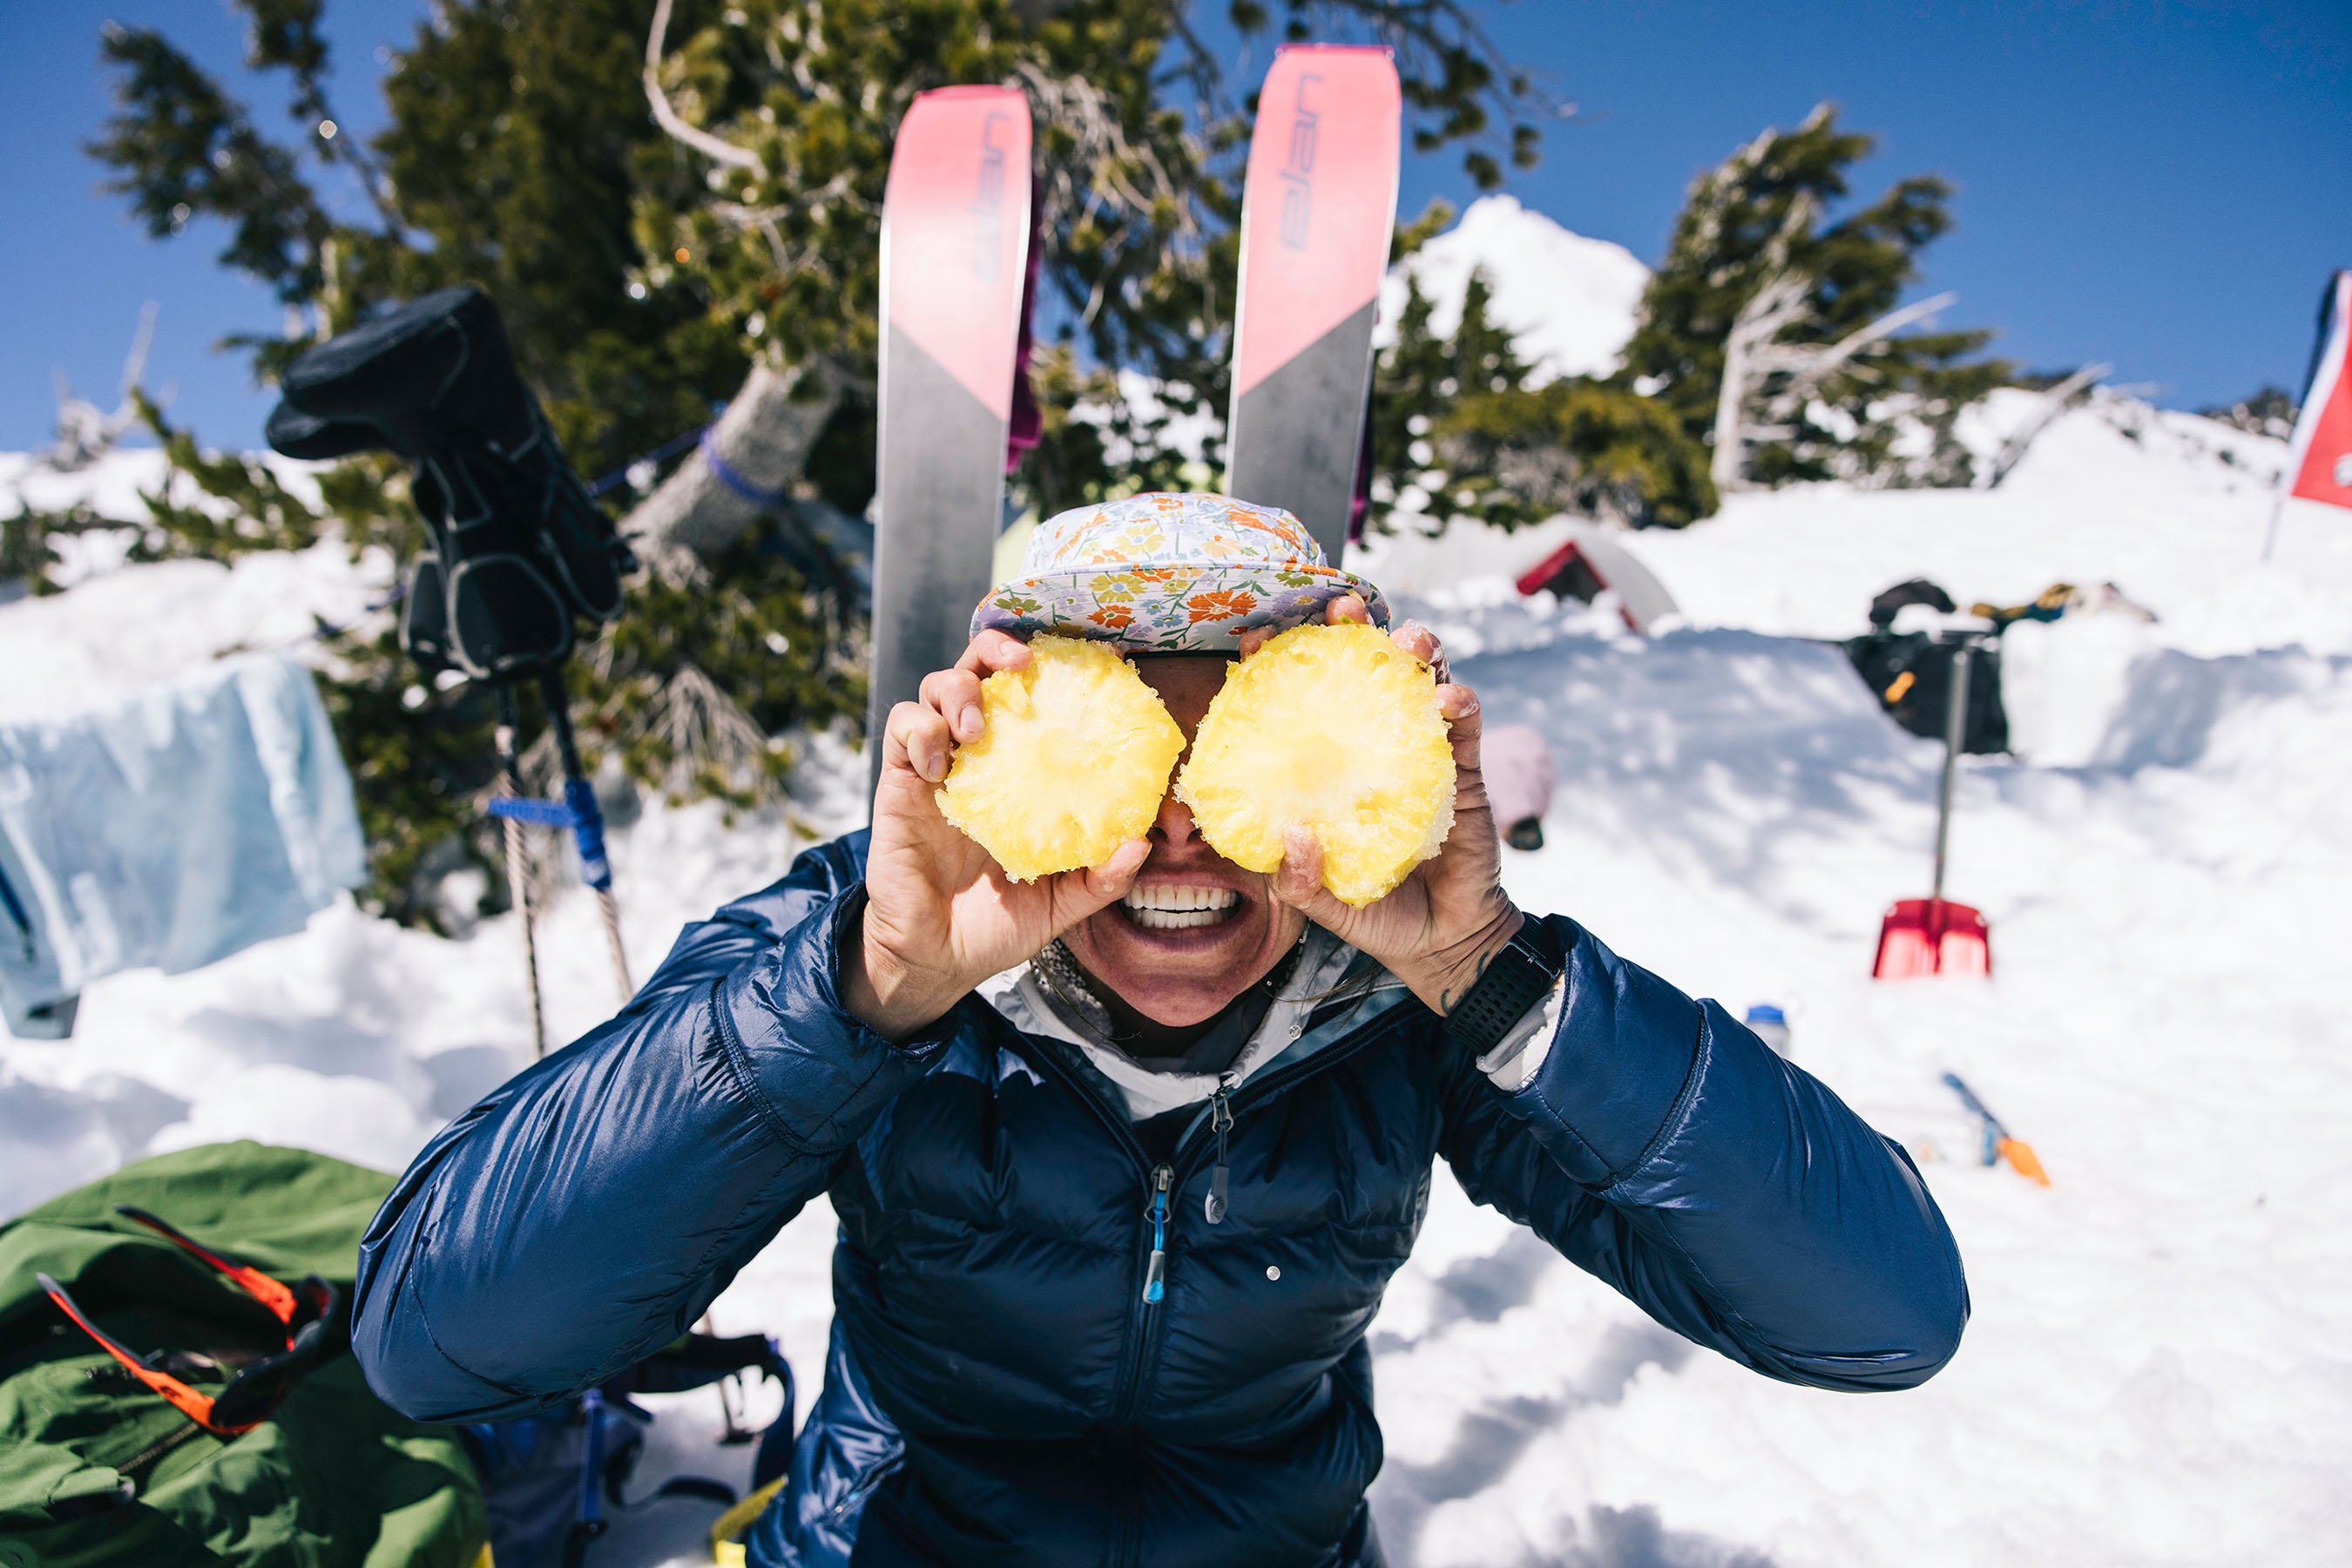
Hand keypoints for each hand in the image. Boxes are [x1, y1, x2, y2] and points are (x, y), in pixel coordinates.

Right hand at [846, 630, 1148, 1039]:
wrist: (935, 959)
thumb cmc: (997, 926)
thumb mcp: (1062, 903)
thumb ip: (1101, 877)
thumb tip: (1142, 844)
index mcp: (1022, 773)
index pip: (1038, 700)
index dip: (1062, 669)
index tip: (1099, 657)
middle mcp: (980, 757)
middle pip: (981, 671)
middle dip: (997, 649)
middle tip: (1021, 665)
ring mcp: (937, 766)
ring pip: (936, 687)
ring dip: (957, 690)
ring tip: (977, 728)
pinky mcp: (899, 782)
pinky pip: (902, 729)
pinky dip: (920, 730)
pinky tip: (940, 765)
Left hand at [1258, 600, 1523, 1017]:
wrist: (1444, 943)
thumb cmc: (1375, 914)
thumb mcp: (1320, 902)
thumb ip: (1298, 878)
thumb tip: (1292, 832)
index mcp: (1329, 769)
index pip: (1301, 703)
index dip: (1280, 665)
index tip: (1256, 636)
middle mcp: (1371, 749)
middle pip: (1363, 673)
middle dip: (1355, 630)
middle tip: (1343, 607)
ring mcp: (1420, 755)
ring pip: (1419, 683)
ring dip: (1417, 651)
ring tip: (1410, 639)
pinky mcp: (1464, 773)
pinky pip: (1465, 726)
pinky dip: (1460, 701)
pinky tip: (1449, 696)